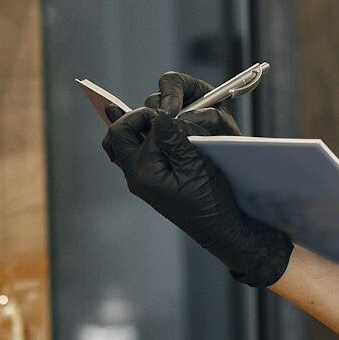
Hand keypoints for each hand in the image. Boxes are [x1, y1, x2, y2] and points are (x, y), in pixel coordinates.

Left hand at [102, 73, 292, 287]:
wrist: (221, 228)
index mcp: (142, 171)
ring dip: (138, 127)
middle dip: (134, 118)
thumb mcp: (193, 164)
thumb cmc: (211, 200)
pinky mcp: (152, 180)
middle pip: (118, 135)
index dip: (148, 113)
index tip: (170, 111)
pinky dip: (144, 139)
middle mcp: (136, 174)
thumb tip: (158, 113)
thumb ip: (172, 137)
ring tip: (156, 119)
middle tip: (156, 113)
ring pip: (124, 143)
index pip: (128, 128)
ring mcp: (142, 178)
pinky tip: (156, 132)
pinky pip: (137, 153)